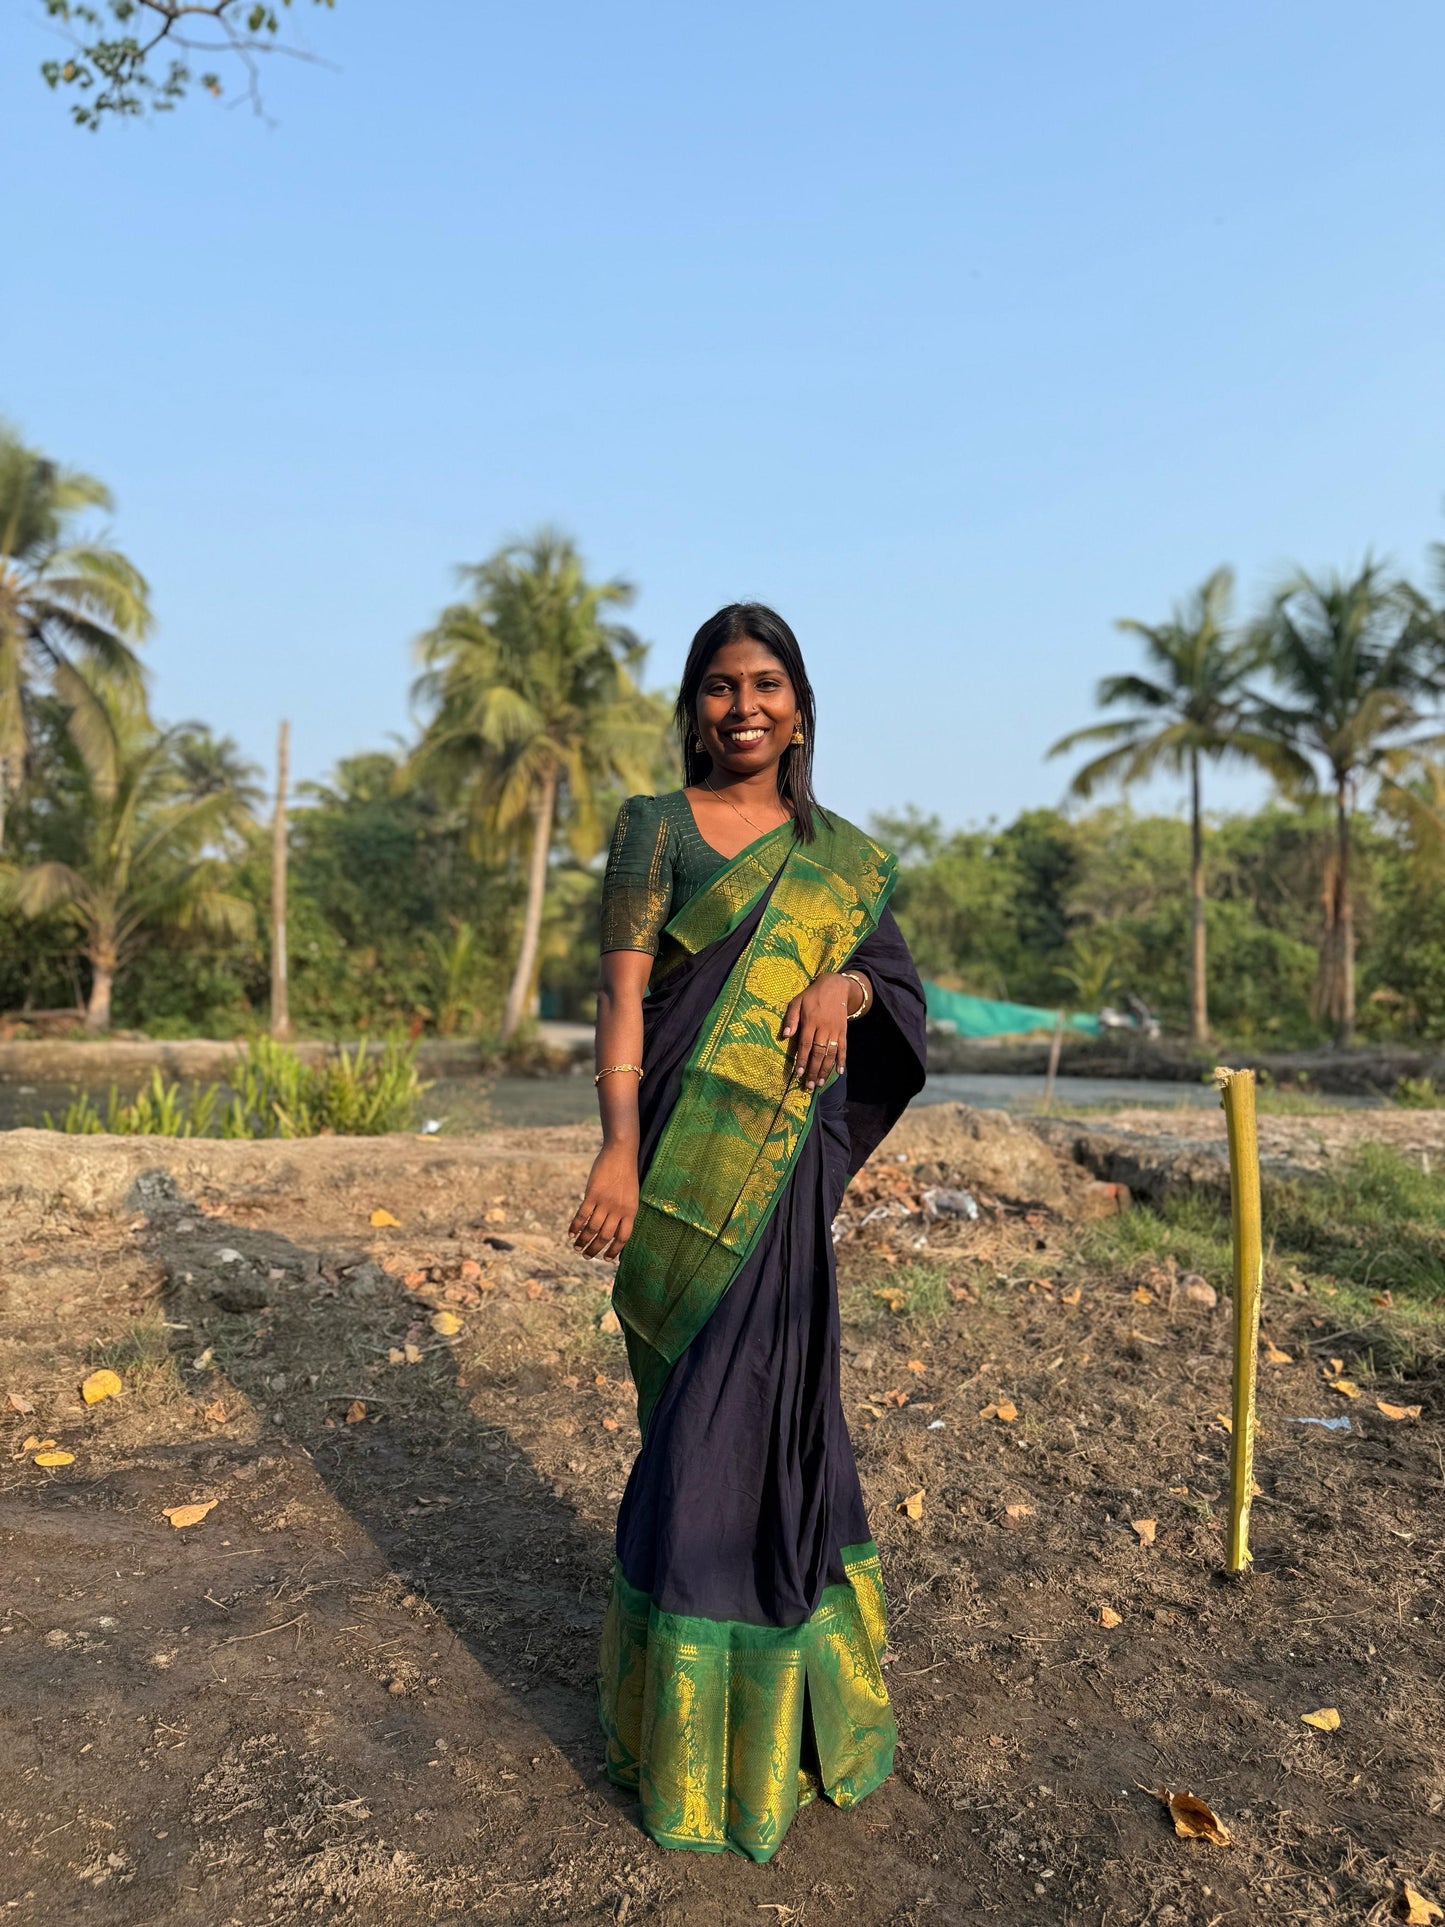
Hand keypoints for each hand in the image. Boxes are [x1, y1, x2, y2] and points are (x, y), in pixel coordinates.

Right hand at [569, 1143, 638, 1258]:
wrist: (621, 1153)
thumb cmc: (626, 1174)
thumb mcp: (631, 1195)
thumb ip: (624, 1211)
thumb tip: (614, 1228)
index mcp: (631, 1211)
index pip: (623, 1238)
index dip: (614, 1251)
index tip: (606, 1259)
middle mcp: (618, 1209)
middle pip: (605, 1236)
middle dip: (594, 1249)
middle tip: (586, 1256)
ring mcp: (605, 1202)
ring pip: (592, 1228)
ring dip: (583, 1241)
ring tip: (576, 1248)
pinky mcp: (592, 1194)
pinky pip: (582, 1215)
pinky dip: (575, 1226)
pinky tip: (571, 1234)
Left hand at [781, 971, 854, 1088]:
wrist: (836, 986)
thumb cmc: (812, 995)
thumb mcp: (797, 1001)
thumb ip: (791, 1018)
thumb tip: (785, 1035)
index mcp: (810, 1021)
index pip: (805, 1044)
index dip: (802, 1059)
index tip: (798, 1073)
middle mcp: (824, 1027)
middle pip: (818, 1052)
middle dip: (812, 1069)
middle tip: (808, 1085)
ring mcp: (835, 1030)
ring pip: (830, 1053)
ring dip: (825, 1069)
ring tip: (819, 1082)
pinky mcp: (844, 1031)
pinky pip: (844, 1047)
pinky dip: (842, 1060)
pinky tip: (839, 1072)